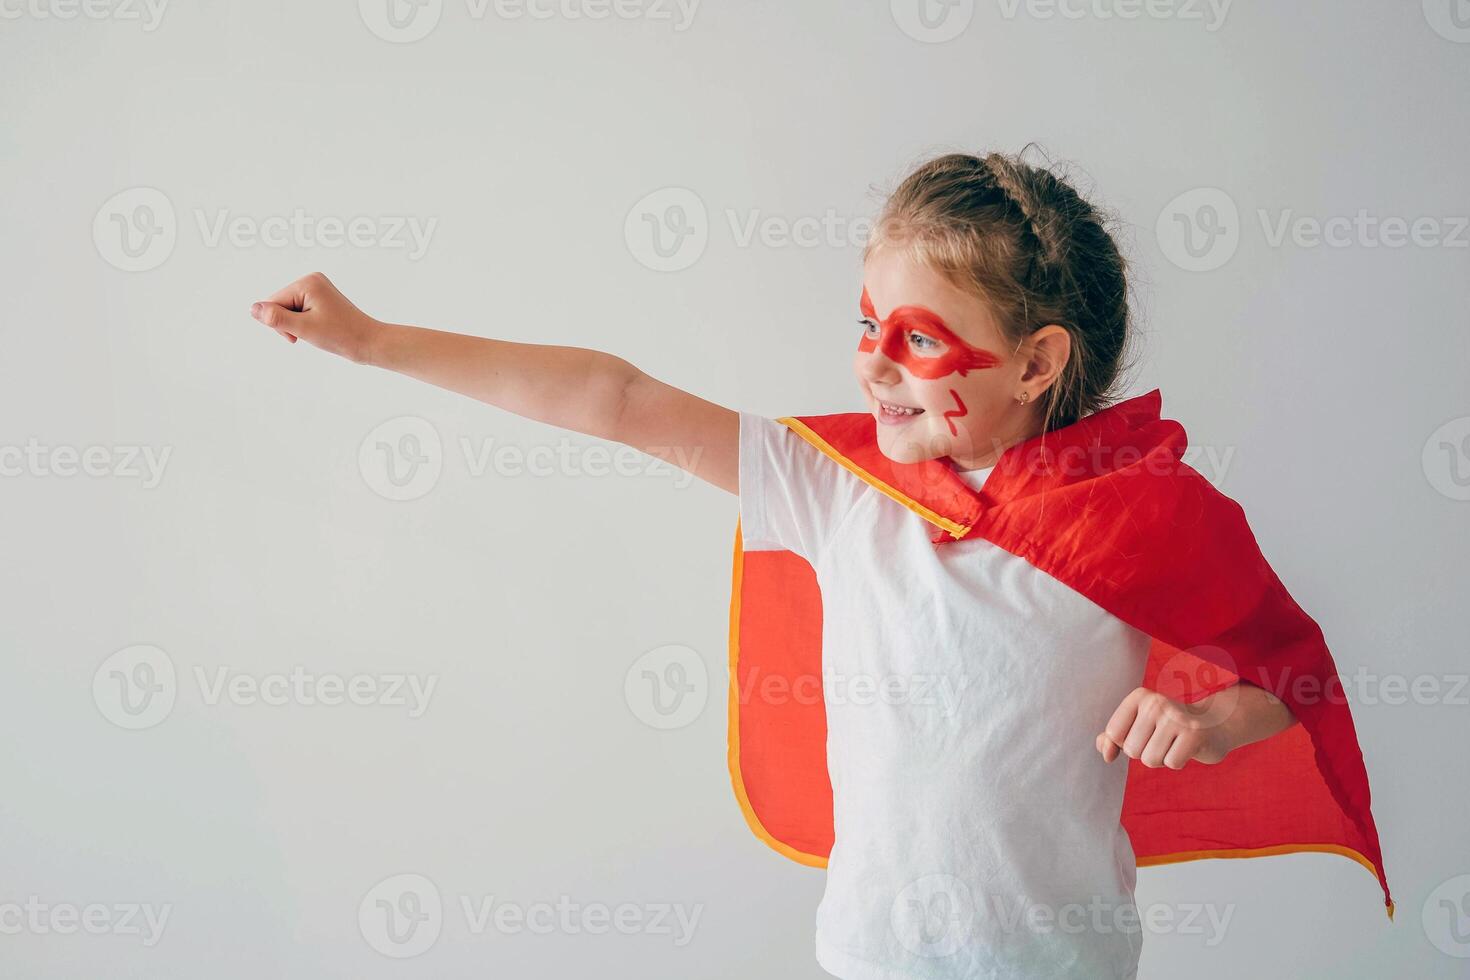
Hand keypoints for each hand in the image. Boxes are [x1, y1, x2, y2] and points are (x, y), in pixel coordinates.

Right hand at [249, 271, 381, 363]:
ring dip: (296, 325)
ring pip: (288, 310)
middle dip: (289, 324)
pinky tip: (318, 328)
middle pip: (280, 304)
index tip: (300, 334)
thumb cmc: (341, 335)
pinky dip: (304, 323)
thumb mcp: (304, 328)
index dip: (281, 323)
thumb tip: (253, 308)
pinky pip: (299, 311)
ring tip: (316, 332)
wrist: (369, 342)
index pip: (274, 302)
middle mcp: (312, 280)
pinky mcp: (321, 298)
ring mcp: (317, 288)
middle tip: (310, 334)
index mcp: (308, 281)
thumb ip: (277, 318)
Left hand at [1095, 686, 1234, 768]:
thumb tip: (1105, 753)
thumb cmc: (1169, 727)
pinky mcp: (1194, 734)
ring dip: (1162, 758)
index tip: (1144, 733)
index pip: (1113, 734)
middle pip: (1132, 750)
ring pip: (1150, 759)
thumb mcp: (1138, 725)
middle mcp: (1156, 703)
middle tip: (1164, 738)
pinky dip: (1178, 761)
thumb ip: (1113, 737)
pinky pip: (1171, 763)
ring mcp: (1176, 717)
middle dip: (1146, 752)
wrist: (1215, 723)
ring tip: (1174, 743)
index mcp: (1139, 697)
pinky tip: (1187, 747)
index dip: (1125, 743)